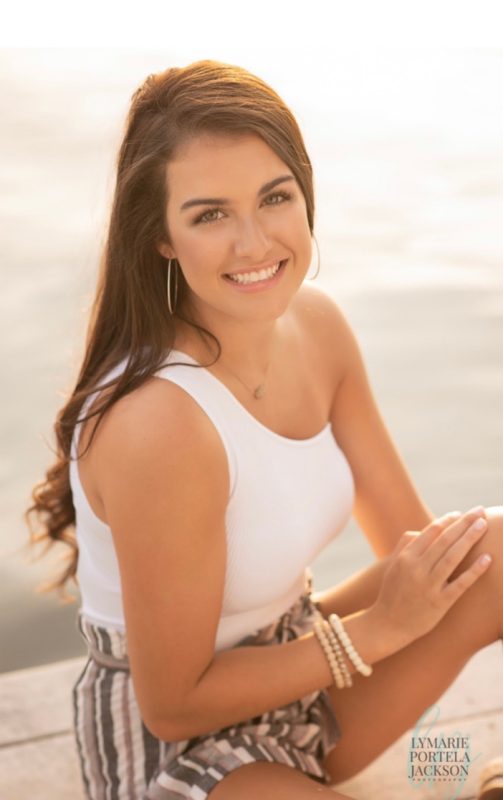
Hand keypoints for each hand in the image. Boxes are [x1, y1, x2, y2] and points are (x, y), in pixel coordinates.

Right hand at [371, 507, 490, 647]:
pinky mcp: (440, 603)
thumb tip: (423, 529)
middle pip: (445, 540)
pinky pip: (460, 583)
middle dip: (464, 523)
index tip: (460, 514)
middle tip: (480, 511)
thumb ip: (405, 545)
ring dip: (470, 538)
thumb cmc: (393, 592)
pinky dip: (474, 570)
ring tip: (483, 525)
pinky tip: (487, 558)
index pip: (431, 532)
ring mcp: (429, 585)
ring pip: (453, 557)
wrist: (388, 625)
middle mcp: (417, 568)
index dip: (447, 521)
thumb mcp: (393, 565)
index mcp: (406, 557)